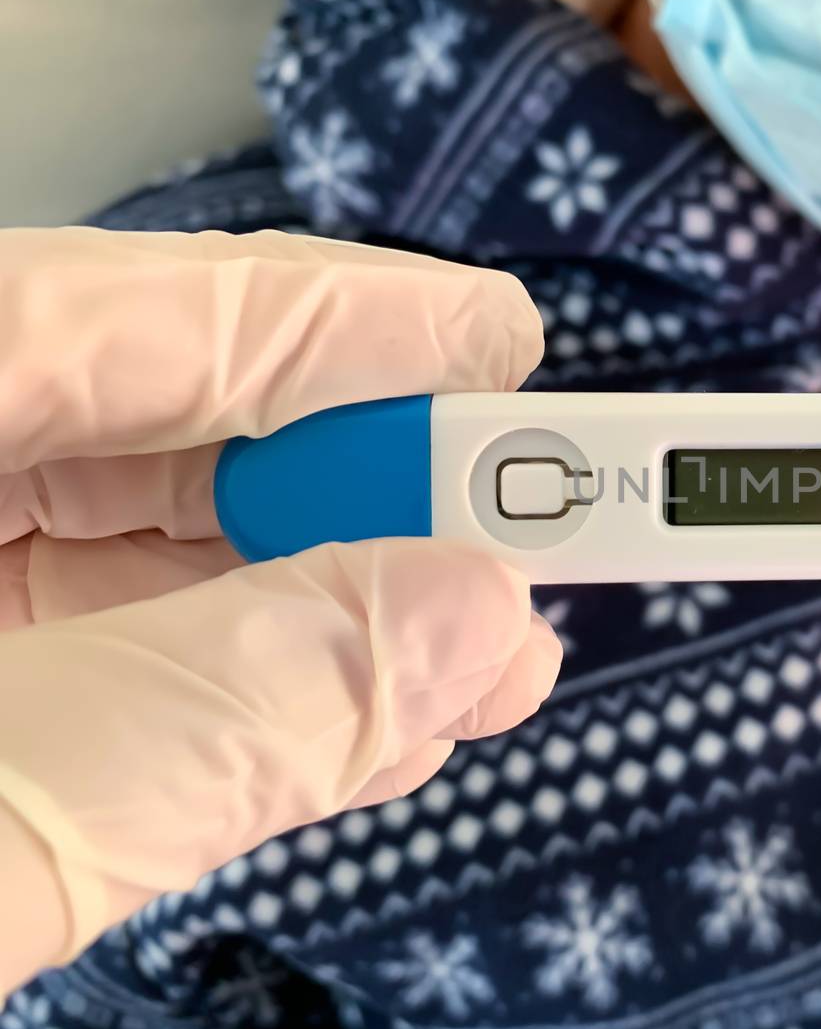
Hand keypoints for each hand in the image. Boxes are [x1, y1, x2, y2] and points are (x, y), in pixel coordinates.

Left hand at [0, 228, 560, 993]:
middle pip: (133, 422)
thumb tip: (478, 618)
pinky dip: (229, 685)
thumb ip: (217, 713)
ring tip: (465, 656)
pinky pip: (91, 649)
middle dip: (349, 490)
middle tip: (522, 543)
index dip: (336, 321)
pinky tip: (346, 712)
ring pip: (124, 547)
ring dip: (312, 603)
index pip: (120, 315)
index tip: (508, 348)